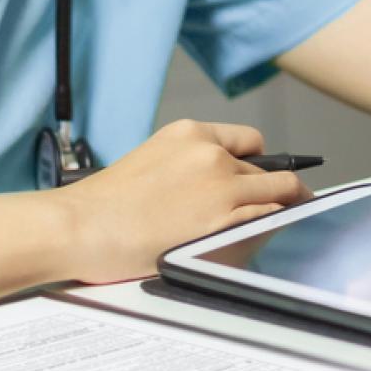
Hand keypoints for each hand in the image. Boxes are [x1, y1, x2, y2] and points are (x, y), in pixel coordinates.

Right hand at [56, 119, 311, 282]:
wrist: (79, 226)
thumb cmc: (105, 204)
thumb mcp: (152, 160)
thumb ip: (189, 165)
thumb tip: (216, 184)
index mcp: (191, 134)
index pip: (250, 142)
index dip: (262, 163)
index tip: (269, 177)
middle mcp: (211, 154)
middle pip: (269, 170)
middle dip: (278, 189)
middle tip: (289, 204)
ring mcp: (221, 187)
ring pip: (279, 193)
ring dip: (285, 208)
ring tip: (291, 221)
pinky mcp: (222, 222)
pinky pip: (270, 219)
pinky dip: (276, 227)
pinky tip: (274, 236)